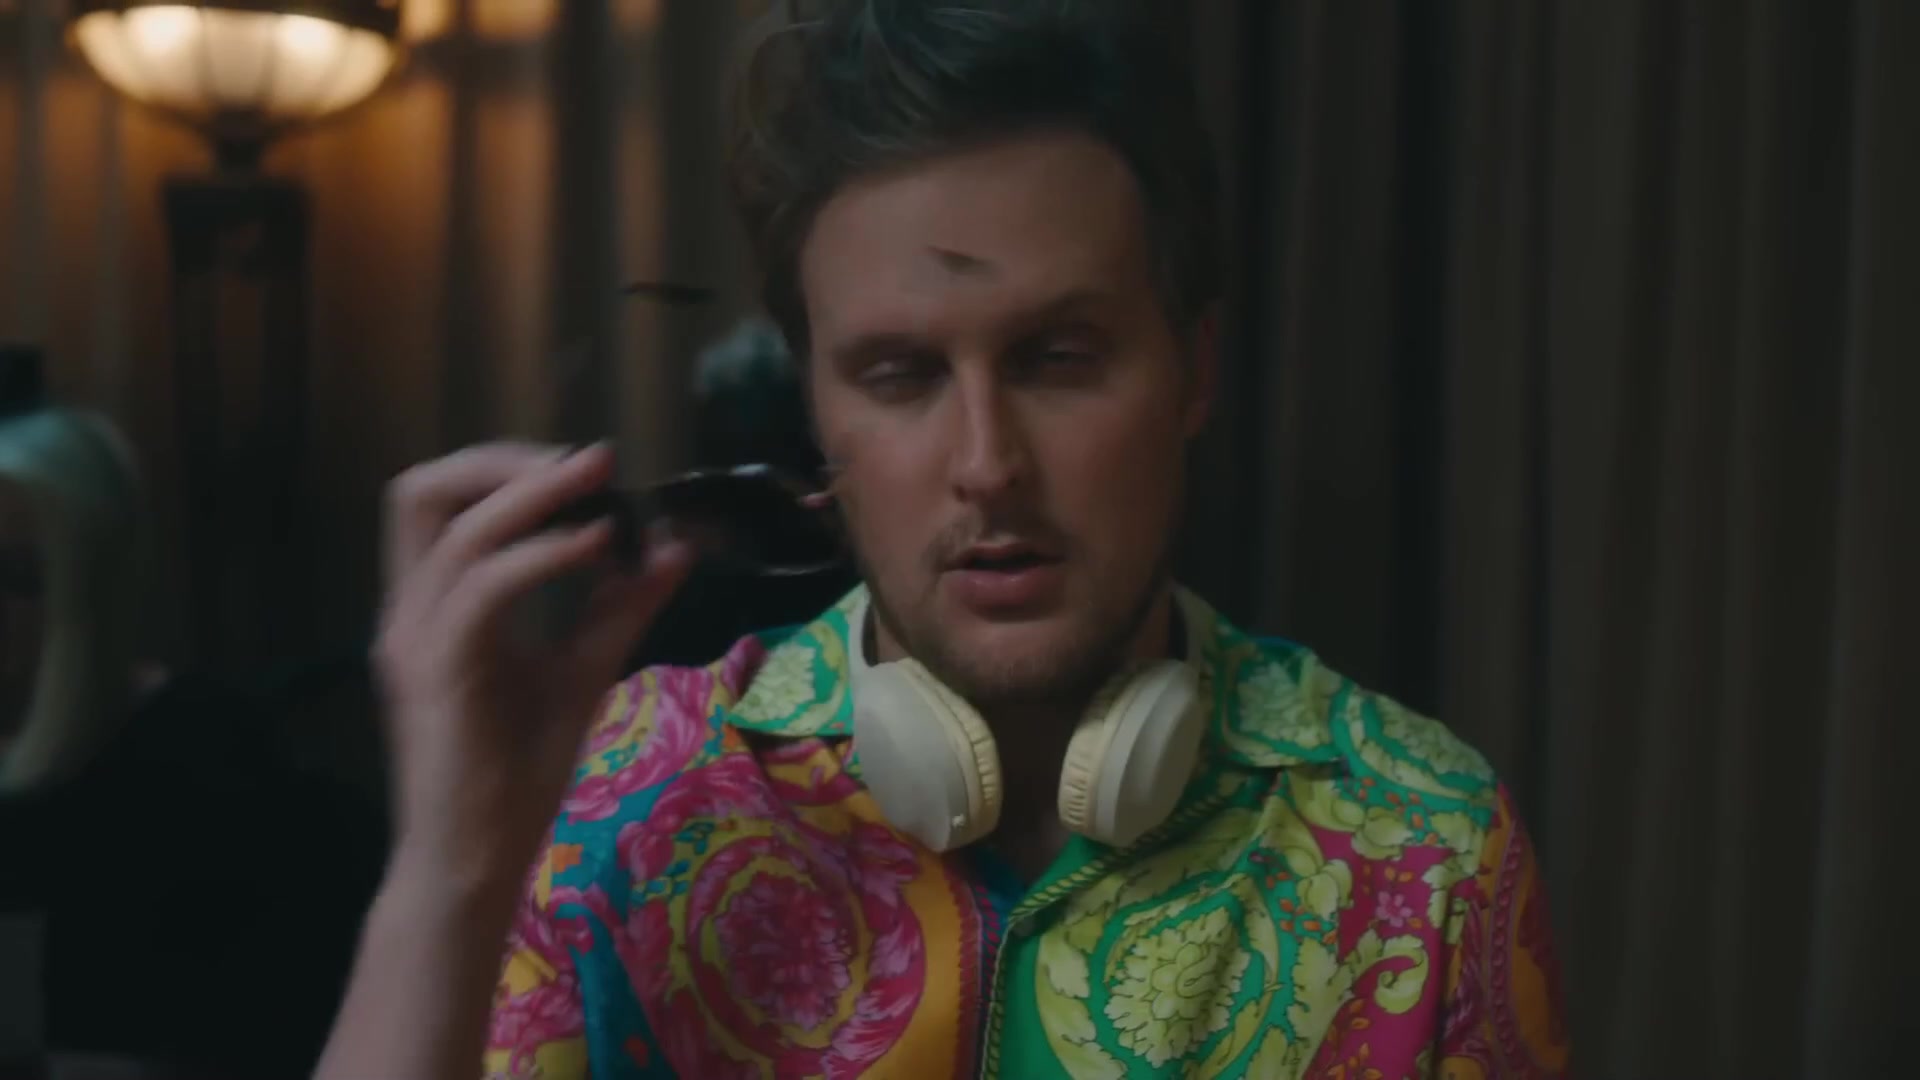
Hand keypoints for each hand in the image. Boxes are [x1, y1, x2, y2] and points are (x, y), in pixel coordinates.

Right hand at [372, 442, 690, 892]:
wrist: (477, 861)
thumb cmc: (517, 777)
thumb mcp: (583, 671)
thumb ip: (620, 607)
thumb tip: (673, 546)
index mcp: (436, 605)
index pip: (445, 501)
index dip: (512, 469)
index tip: (594, 474)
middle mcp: (412, 610)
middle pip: (422, 490)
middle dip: (506, 461)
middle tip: (590, 465)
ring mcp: (415, 638)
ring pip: (452, 527)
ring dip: (534, 494)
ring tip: (604, 492)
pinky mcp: (437, 671)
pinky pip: (481, 586)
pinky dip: (543, 554)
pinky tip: (596, 550)